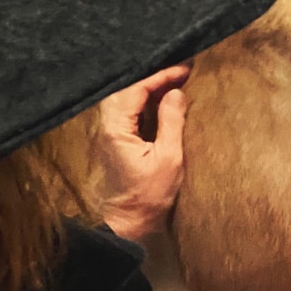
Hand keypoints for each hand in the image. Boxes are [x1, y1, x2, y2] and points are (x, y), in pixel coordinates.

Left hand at [93, 65, 190, 240]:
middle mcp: (107, 126)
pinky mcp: (116, 140)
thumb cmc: (149, 195)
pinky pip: (129, 110)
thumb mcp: (169, 158)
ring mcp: (110, 133)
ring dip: (149, 88)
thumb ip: (172, 122)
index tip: (183, 70)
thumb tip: (177, 93)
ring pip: (126, 98)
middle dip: (153, 76)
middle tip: (180, 71)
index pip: (135, 90)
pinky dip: (146, 101)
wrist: (129, 221)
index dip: (160, 76)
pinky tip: (163, 100)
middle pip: (126, 89)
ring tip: (175, 82)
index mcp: (117, 129)